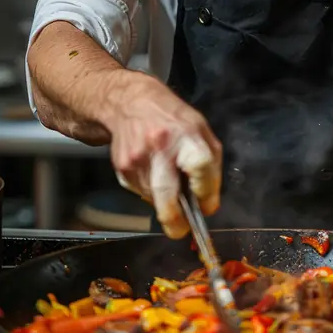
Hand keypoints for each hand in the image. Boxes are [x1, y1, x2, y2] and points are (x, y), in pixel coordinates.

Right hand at [105, 72, 221, 238]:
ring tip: (169, 183)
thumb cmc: (172, 117)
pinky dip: (151, 191)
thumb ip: (211, 165)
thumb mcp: (201, 129)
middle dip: (175, 220)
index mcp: (186, 135)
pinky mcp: (122, 169)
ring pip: (154, 198)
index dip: (205, 190)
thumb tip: (209, 204)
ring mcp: (137, 160)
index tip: (207, 204)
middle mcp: (160, 148)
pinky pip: (141, 192)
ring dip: (165, 202)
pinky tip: (153, 171)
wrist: (129, 102)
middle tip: (181, 229)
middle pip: (166, 195)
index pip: (199, 167)